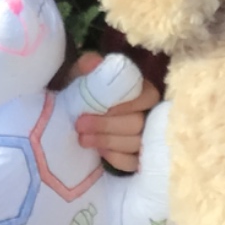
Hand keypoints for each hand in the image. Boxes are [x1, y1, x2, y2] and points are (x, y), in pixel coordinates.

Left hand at [70, 51, 161, 171]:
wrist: (75, 116)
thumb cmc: (84, 93)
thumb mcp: (82, 76)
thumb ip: (88, 65)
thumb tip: (95, 63)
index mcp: (143, 90)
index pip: (147, 97)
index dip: (125, 105)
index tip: (98, 107)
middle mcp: (150, 114)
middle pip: (138, 123)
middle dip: (107, 125)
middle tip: (80, 125)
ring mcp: (146, 138)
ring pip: (135, 144)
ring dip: (108, 141)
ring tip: (83, 139)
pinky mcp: (138, 158)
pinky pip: (133, 162)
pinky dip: (116, 158)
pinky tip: (99, 153)